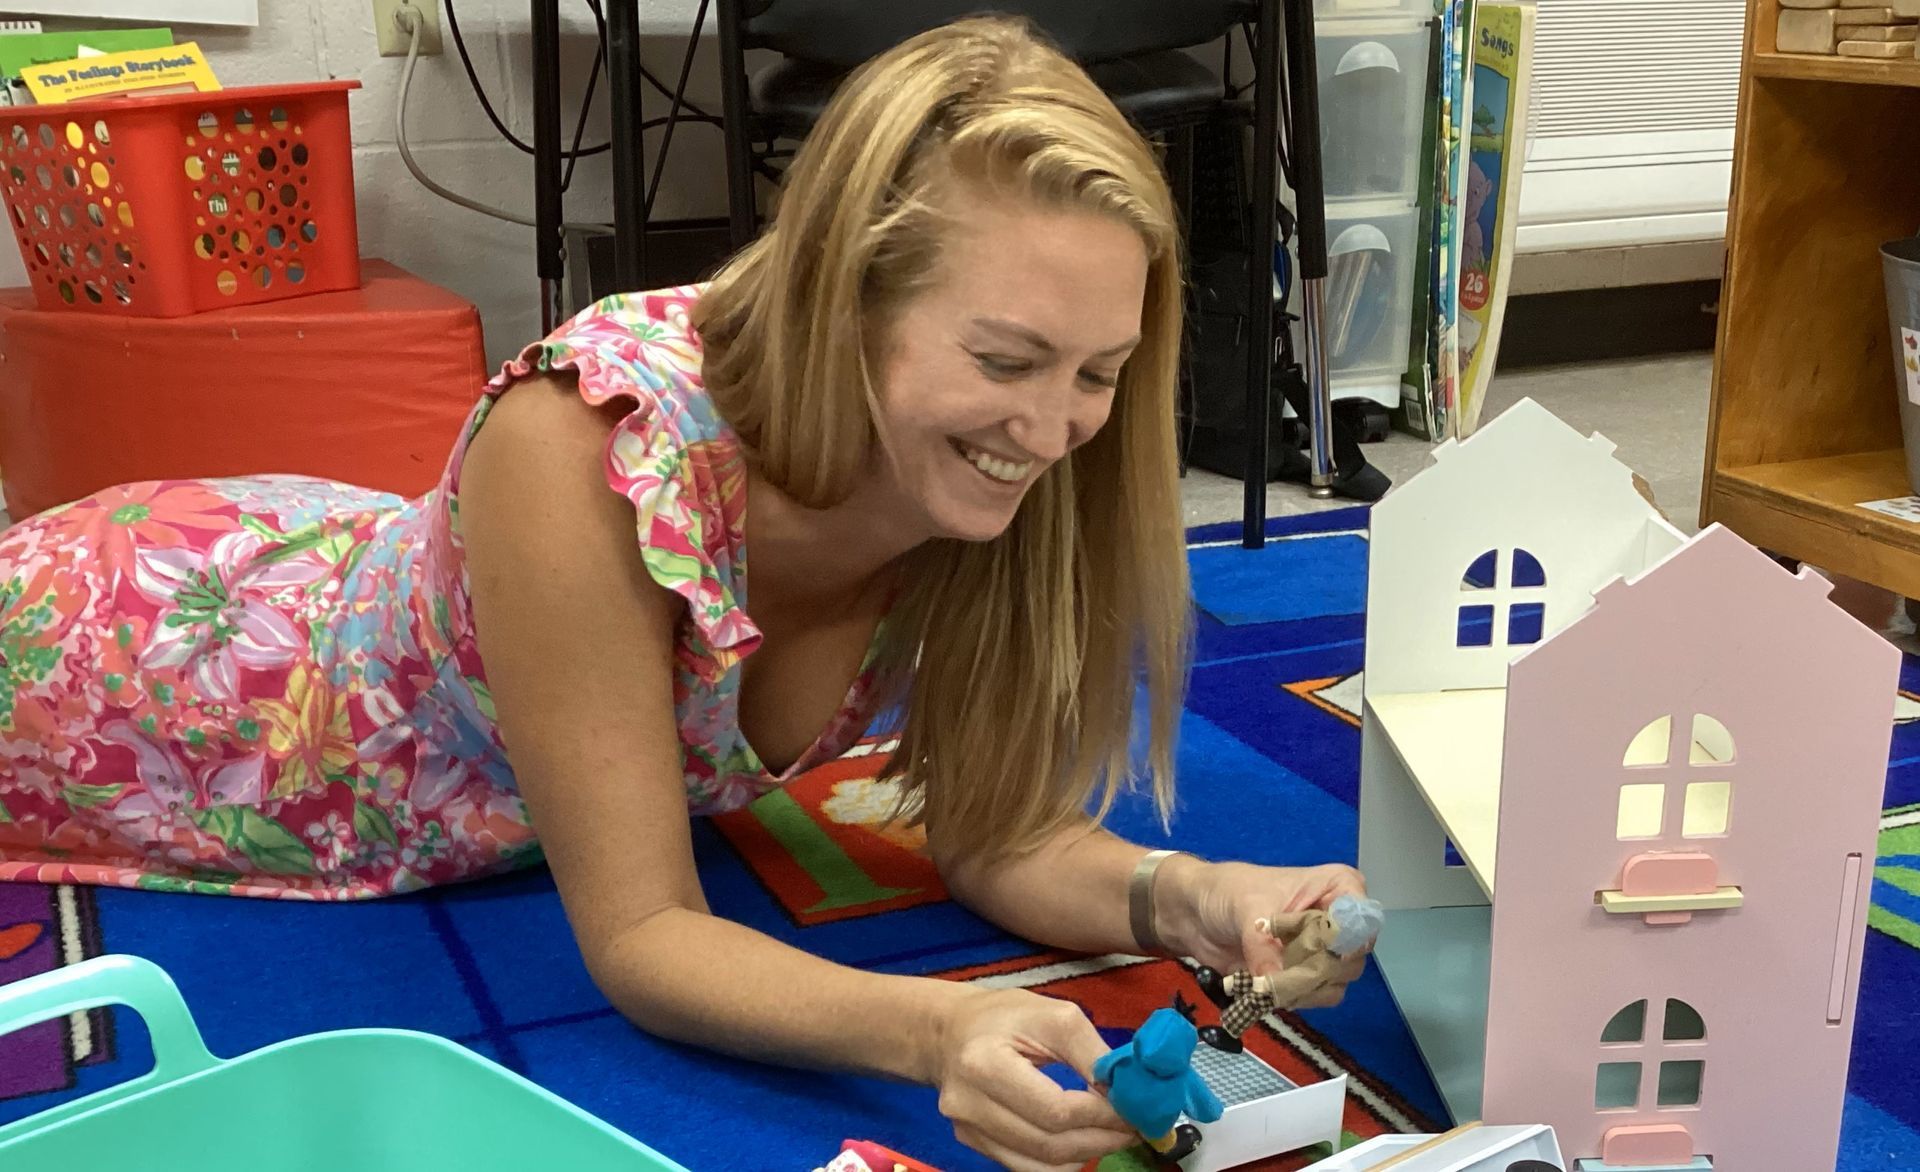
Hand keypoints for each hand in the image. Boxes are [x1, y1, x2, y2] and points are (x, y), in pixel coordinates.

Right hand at [928, 987, 1137, 1171]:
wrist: (949, 1031)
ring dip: (1087, 1155)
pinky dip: (1063, 1162)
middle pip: (1049, 1144)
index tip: (1132, 1109)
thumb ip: (1090, 1053)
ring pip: (1041, 1166)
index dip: (1101, 1115)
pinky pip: (1027, 1168)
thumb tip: (1126, 1092)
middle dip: (1101, 1139)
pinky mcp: (972, 1143)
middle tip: (1133, 1127)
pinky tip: (1081, 1141)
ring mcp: (968, 1129)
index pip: (1054, 1110)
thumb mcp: (1052, 1015)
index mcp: (984, 1063)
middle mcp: (968, 1104)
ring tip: (1112, 1134)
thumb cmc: (1004, 1016)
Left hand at [1165, 859, 1369, 1007]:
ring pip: (1334, 983)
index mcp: (1337, 888)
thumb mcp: (1248, 908)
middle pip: (1350, 959)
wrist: (1196, 912)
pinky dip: (1290, 997)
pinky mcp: (1304, 975)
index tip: (1315, 953)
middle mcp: (1338, 921)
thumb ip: (1263, 945)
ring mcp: (1323, 951)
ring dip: (1300, 988)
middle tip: (1279, 970)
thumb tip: (1274, 981)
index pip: (1362, 920)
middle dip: (1314, 970)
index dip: (1343, 942)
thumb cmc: (1227, 892)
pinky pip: (1313, 997)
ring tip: (1265, 978)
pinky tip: (1264, 987)